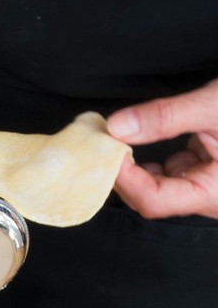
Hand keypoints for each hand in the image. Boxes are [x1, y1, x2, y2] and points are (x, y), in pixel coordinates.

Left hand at [107, 80, 217, 218]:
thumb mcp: (215, 106)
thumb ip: (166, 117)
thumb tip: (117, 126)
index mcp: (215, 194)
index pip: (153, 200)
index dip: (123, 178)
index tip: (105, 149)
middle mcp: (212, 197)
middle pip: (150, 196)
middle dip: (124, 171)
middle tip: (101, 140)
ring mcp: (210, 185)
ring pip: (159, 183)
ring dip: (136, 162)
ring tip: (116, 138)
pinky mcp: (210, 170)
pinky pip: (173, 170)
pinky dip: (154, 155)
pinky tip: (143, 136)